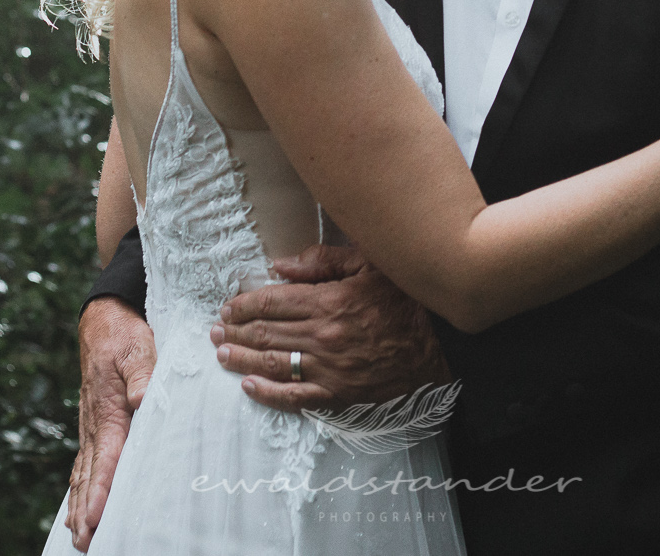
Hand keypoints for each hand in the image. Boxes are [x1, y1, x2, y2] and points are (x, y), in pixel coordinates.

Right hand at [65, 296, 154, 551]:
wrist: (103, 323)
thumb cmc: (124, 337)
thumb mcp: (138, 349)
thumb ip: (143, 374)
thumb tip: (144, 398)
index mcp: (109, 410)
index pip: (106, 457)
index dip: (102, 489)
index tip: (97, 515)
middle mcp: (95, 425)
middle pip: (89, 476)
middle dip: (86, 511)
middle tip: (85, 543)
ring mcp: (90, 427)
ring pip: (83, 475)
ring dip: (80, 507)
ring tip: (79, 538)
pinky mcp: (92, 426)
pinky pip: (83, 465)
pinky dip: (78, 490)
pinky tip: (76, 510)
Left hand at [212, 244, 452, 411]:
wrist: (444, 347)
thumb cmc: (408, 301)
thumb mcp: (371, 264)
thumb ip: (324, 261)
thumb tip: (280, 267)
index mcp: (329, 302)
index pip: (272, 303)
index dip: (245, 305)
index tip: (228, 306)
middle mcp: (324, 337)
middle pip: (266, 335)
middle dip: (235, 332)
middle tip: (215, 330)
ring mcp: (330, 370)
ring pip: (274, 365)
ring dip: (242, 360)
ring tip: (221, 354)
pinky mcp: (340, 396)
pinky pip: (296, 398)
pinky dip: (269, 394)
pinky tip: (249, 388)